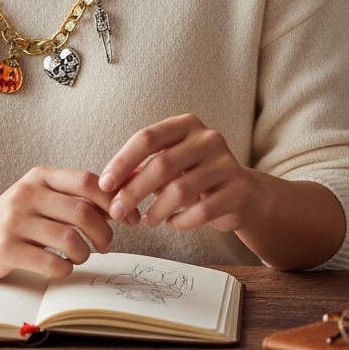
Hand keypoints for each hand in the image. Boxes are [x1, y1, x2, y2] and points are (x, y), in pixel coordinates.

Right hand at [0, 167, 115, 280]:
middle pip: (83, 212)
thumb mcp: (40, 197)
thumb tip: (125, 206)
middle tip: (104, 246)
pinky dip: (66, 269)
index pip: (87, 181)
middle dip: (104, 235)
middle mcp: (26, 194)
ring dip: (84, 254)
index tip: (126, 219)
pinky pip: (51, 262)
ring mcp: (14, 221)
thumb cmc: (15, 219)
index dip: (113, 202)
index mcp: (39, 177)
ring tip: (80, 256)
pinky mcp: (6, 249)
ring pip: (70, 239)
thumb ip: (76, 198)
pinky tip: (62, 267)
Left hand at [98, 114, 261, 233]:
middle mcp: (208, 139)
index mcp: (186, 125)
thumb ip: (140, 171)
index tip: (104, 184)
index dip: (122, 161)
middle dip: (134, 191)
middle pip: (161, 164)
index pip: (147, 138)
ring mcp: (226, 164)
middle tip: (118, 210)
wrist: (243, 193)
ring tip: (146, 221)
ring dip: (156, 210)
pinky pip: (201, 211)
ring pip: (180, 190)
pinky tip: (171, 224)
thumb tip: (108, 187)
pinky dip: (181, 221)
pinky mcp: (238, 191)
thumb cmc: (195, 176)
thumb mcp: (168, 166)